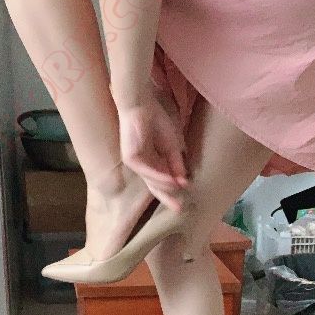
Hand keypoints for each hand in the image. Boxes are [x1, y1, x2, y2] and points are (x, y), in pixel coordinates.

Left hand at [116, 91, 189, 210]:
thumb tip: (183, 181)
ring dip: (167, 185)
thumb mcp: (172, 145)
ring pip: (152, 180)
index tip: (183, 203)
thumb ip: (176, 163)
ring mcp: (135, 162)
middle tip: (179, 209)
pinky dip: (160, 176)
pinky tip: (171, 181)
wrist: (141, 105)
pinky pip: (147, 171)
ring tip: (181, 189)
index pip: (161, 182)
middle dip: (167, 197)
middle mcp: (142, 165)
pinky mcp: (131, 158)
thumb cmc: (156, 120)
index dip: (172, 192)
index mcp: (151, 162)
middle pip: (154, 186)